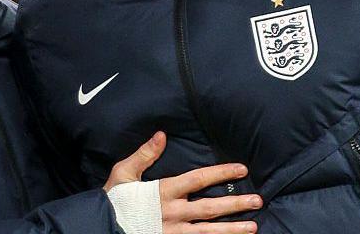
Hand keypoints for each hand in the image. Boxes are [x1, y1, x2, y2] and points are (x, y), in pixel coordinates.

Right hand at [106, 131, 260, 233]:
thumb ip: (144, 154)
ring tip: (254, 227)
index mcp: (163, 192)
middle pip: (210, 208)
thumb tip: (162, 134)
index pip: (199, 180)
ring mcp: (173, 233)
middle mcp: (172, 213)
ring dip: (233, 229)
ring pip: (209, 232)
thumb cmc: (113, 200)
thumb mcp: (123, 173)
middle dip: (236, 204)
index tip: (242, 169)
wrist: (100, 228)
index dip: (222, 173)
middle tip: (258, 201)